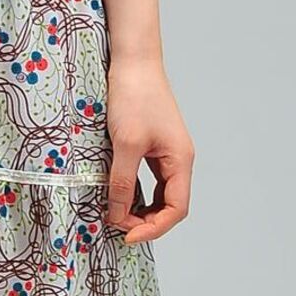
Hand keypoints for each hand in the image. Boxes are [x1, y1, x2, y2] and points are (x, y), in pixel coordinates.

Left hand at [104, 61, 193, 243]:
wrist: (132, 60)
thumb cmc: (134, 95)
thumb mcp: (125, 143)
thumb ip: (123, 182)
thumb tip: (118, 216)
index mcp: (180, 160)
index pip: (176, 209)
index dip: (154, 228)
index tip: (127, 235)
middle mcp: (177, 159)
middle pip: (169, 205)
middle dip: (145, 221)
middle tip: (116, 225)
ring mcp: (165, 151)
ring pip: (158, 193)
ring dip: (139, 207)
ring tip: (115, 214)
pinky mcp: (151, 144)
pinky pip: (147, 178)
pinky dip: (134, 191)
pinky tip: (116, 193)